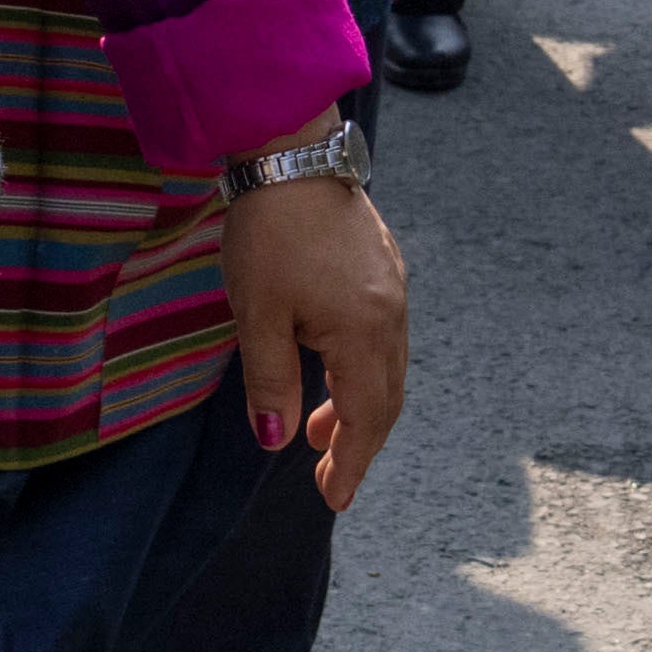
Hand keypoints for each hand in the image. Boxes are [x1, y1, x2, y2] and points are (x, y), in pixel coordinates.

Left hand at [221, 162, 412, 510]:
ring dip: (355, 407)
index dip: (351, 463)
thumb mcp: (257, 315)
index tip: (335, 500)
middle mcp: (391, 316)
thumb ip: (270, 382)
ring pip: (385, 368)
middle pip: (385, 399)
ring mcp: (393, 290)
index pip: (365, 418)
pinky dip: (359, 370)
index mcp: (365, 333)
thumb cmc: (268, 233)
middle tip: (328, 478)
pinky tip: (329, 371)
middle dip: (357, 443)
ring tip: (316, 433)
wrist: (291, 151)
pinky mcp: (384, 269)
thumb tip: (275, 443)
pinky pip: (382, 338)